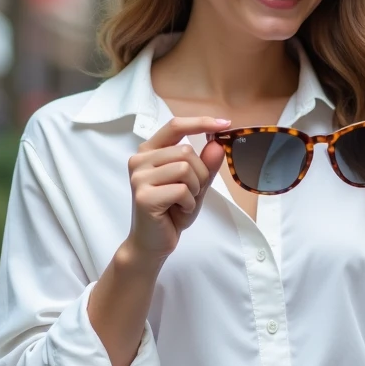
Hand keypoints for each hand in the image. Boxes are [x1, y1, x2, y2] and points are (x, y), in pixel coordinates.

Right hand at [125, 116, 228, 262]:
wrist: (153, 242)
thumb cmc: (172, 211)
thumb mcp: (195, 184)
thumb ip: (206, 164)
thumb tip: (217, 144)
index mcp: (150, 151)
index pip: (175, 126)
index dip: (200, 123)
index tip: (225, 124)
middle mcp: (140, 160)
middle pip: (186, 152)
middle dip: (200, 174)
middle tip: (191, 193)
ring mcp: (139, 177)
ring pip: (185, 169)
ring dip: (194, 189)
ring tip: (183, 202)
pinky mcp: (144, 196)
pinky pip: (182, 190)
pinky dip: (189, 203)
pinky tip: (178, 210)